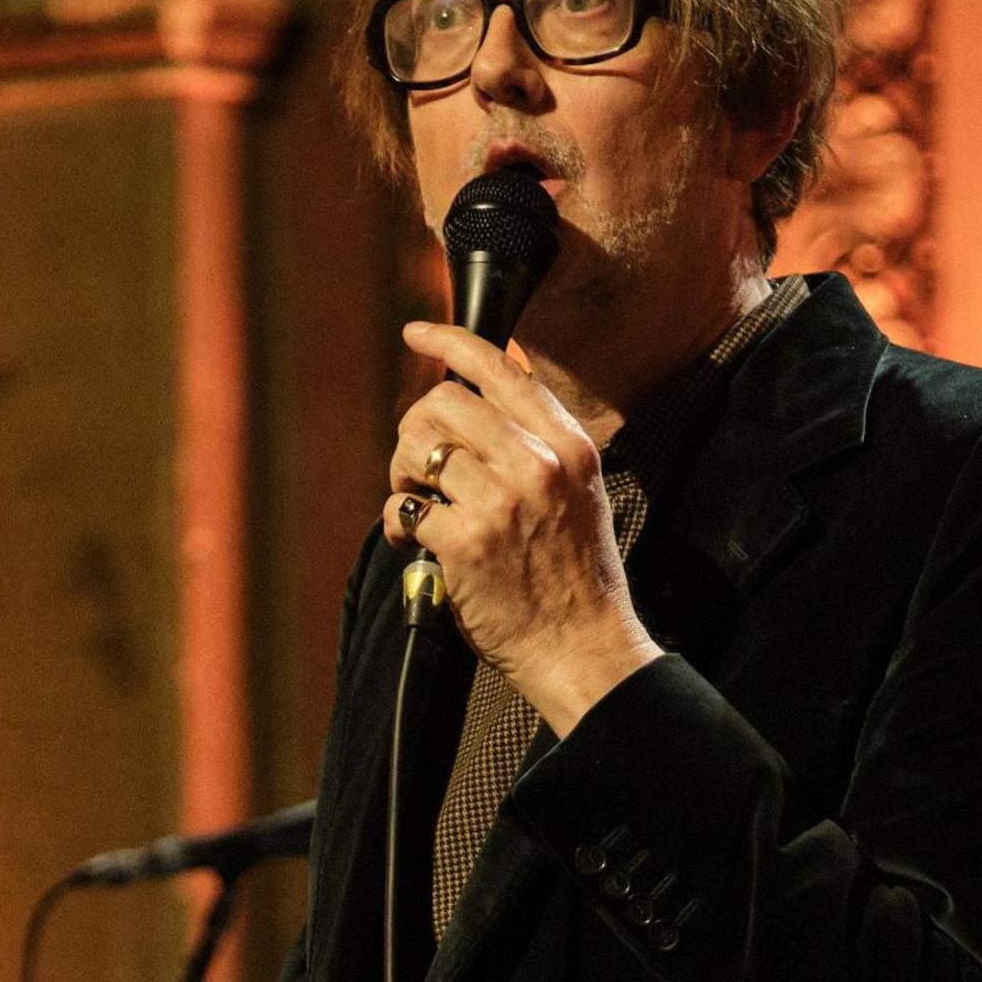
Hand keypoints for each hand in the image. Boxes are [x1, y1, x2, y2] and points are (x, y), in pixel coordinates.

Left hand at [391, 323, 663, 728]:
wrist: (583, 647)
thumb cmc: (576, 577)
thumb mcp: (582, 493)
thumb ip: (542, 446)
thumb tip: (481, 398)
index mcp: (570, 446)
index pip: (502, 369)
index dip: (449, 342)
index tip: (417, 333)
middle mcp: (537, 464)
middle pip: (443, 403)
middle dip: (415, 429)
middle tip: (419, 466)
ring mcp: (501, 501)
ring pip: (417, 449)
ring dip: (403, 475)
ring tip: (418, 503)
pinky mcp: (466, 541)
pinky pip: (404, 506)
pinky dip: (398, 522)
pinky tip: (413, 542)